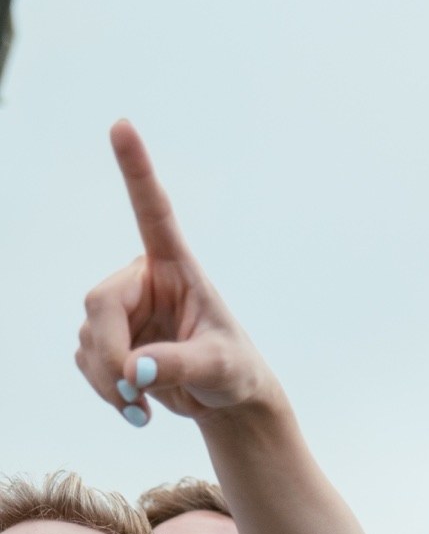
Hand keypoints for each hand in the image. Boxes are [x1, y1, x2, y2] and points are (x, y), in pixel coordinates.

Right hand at [73, 120, 278, 425]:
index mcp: (175, 268)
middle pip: (99, 306)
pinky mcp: (110, 339)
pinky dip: (106, 389)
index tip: (123, 125)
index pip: (154, 213)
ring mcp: (122, 309)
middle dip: (110, 355)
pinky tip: (134, 408)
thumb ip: (179, 365)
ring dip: (108, 380)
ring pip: (88, 338)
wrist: (228, 400)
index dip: (136, 170)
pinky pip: (88, 361)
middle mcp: (142, 280)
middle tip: (132, 390)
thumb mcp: (219, 369)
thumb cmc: (236, 372)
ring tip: (141, 405)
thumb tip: (134, 370)